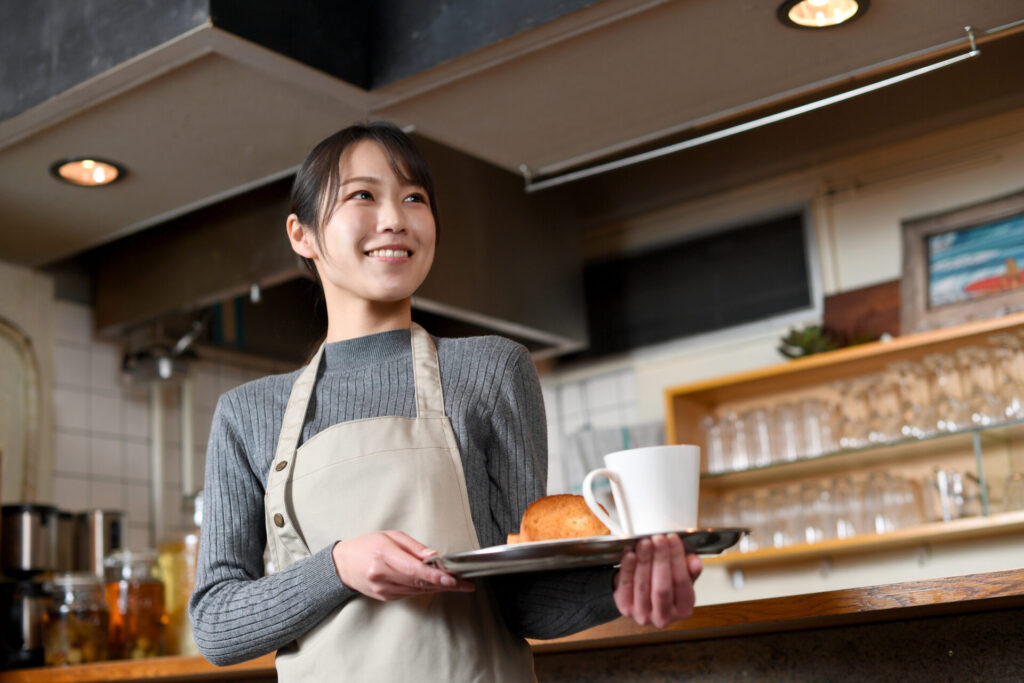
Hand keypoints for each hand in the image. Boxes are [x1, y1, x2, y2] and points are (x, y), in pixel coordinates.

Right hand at [331, 530, 473, 600]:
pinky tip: (438, 585)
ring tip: (458, 584)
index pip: (412, 569)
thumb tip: (434, 557)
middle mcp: (381, 575)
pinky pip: (410, 594)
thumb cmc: (368, 545)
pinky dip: (425, 589)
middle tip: (465, 583)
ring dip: (439, 588)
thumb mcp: (391, 536)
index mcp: (383, 555)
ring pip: (417, 590)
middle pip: (418, 582)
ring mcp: (383, 589)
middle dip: (444, 583)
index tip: (452, 578)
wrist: (343, 565)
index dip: (434, 575)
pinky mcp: (385, 597)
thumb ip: (414, 547)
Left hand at [613, 534, 701, 627]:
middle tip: (659, 539)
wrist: (638, 599)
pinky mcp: (625, 608)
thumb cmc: (662, 587)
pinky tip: (631, 554)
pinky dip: (628, 567)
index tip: (673, 539)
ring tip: (645, 543)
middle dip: (661, 559)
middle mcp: (664, 617)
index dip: (678, 559)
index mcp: (683, 610)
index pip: (682, 583)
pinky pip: (626, 585)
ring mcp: (643, 615)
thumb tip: (695, 561)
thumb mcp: (681, 580)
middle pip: (662, 587)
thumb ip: (689, 570)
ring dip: (644, 560)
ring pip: (643, 585)